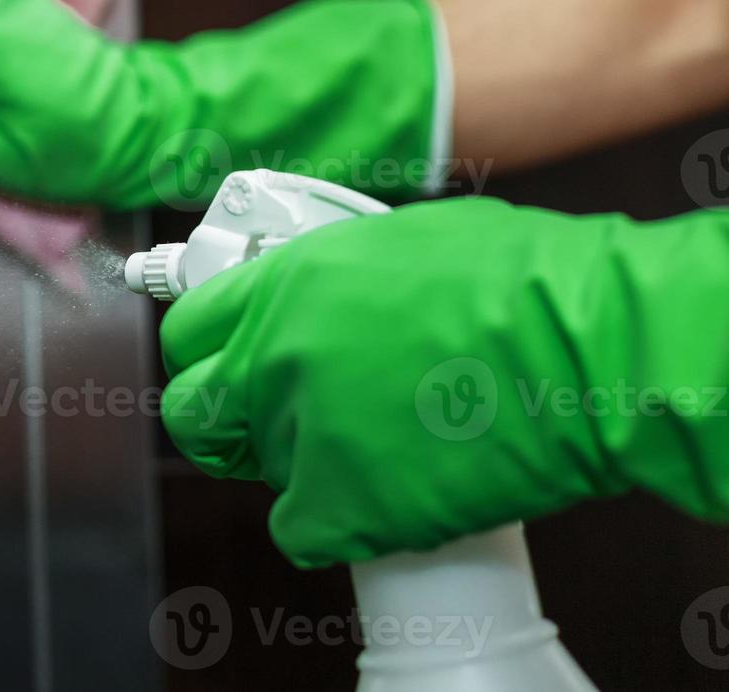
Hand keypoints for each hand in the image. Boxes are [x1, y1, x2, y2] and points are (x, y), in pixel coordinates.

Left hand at [160, 197, 728, 567]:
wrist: (583, 347)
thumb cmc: (517, 283)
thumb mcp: (391, 242)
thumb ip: (323, 279)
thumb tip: (308, 297)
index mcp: (279, 285)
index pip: (187, 330)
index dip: (208, 351)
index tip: (226, 362)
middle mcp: (272, 359)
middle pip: (193, 410)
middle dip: (222, 416)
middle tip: (267, 417)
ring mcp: (299, 435)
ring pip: (258, 468)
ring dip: (301, 462)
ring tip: (374, 442)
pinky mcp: (338, 505)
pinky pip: (301, 528)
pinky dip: (338, 521)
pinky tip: (384, 492)